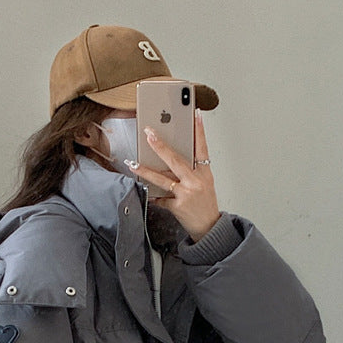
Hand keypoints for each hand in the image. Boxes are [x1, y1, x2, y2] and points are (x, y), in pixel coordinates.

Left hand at [128, 110, 219, 241]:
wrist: (209, 228)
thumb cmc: (205, 204)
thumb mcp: (205, 183)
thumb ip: (192, 169)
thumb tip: (171, 156)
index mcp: (204, 173)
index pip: (202, 148)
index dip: (199, 131)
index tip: (194, 114)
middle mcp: (195, 182)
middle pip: (176, 160)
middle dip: (161, 146)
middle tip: (149, 133)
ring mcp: (186, 194)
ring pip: (162, 179)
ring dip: (146, 170)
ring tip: (133, 163)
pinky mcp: (177, 207)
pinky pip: (160, 198)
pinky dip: (151, 195)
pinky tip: (141, 189)